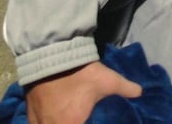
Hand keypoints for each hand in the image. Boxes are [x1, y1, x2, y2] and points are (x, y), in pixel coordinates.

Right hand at [26, 61, 141, 123]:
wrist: (52, 54)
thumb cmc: (81, 72)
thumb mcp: (107, 79)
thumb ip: (125, 88)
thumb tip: (141, 92)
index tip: (87, 121)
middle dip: (72, 123)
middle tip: (78, 118)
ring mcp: (39, 123)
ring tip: (66, 118)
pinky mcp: (30, 115)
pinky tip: (53, 119)